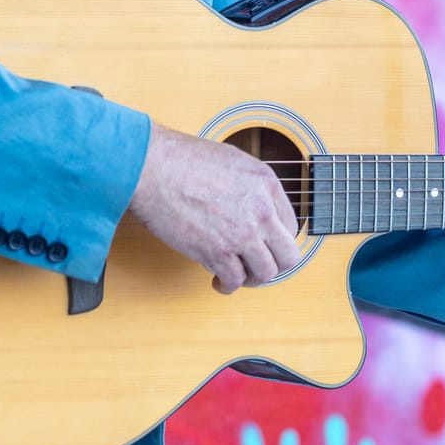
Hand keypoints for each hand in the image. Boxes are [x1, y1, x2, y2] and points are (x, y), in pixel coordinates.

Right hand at [127, 125, 300, 293]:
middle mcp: (262, 210)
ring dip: (252, 279)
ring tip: (238, 275)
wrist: (153, 168)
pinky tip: (219, 281)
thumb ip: (250, 185)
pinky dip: (227, 286)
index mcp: (267, 183)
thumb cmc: (181, 159)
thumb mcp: (231, 160)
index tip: (265, 245)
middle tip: (259, 266)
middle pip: (288, 255)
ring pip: (266, 273)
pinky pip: (234, 281)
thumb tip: (252, 204)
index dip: (277, 240)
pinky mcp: (218, 252)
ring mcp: (242, 233)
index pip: (290, 225)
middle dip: (275, 265)